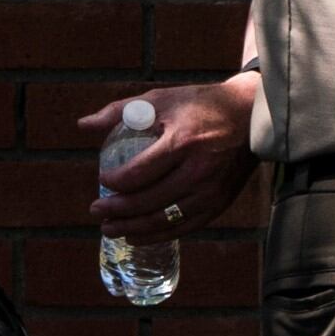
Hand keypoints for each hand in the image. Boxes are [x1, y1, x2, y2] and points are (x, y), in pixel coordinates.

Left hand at [80, 76, 260, 232]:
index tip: (102, 180)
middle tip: (96, 211)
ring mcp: (211, 191)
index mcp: (182, 142)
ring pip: (164, 220)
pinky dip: (158, 235)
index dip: (114, 183)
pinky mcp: (220, 203)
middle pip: (147, 202)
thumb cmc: (201, 105)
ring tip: (109, 228)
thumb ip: (120, 111)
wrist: (251, 116)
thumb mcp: (162, 99)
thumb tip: (83, 125)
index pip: (138, 174)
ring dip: (132, 228)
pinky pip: (184, 227)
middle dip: (116, 211)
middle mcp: (198, 171)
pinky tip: (137, 235)